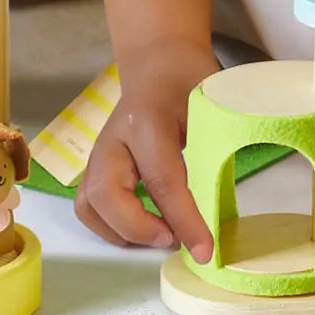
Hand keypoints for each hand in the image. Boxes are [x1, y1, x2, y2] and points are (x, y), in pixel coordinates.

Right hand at [74, 42, 218, 261]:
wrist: (159, 62)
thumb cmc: (190, 81)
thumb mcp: (212, 106)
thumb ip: (216, 148)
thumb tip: (225, 207)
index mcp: (148, 120)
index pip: (162, 179)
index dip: (184, 220)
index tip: (205, 251)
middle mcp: (114, 138)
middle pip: (107, 195)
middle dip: (140, 229)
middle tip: (176, 239)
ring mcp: (99, 152)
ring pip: (90, 205)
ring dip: (121, 233)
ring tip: (160, 235)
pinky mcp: (95, 165)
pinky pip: (89, 206)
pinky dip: (110, 227)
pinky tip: (143, 228)